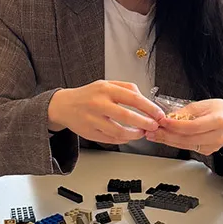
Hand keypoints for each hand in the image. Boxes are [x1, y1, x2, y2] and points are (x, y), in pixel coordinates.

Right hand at [47, 81, 164, 145]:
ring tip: (141, 132)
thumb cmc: (88, 95)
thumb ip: (126, 88)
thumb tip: (145, 98)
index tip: (159, 114)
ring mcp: (93, 120)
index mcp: (105, 89)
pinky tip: (128, 136)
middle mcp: (98, 104)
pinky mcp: (89, 133)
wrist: (64, 106)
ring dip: (135, 134)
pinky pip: (111, 139)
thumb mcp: (106, 84)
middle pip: (127, 116)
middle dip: (144, 123)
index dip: (149, 108)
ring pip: (119, 132)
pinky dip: (123, 139)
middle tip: (154, 126)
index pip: (133, 98)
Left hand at [154, 98, 222, 155]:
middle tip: (151, 131)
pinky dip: (175, 143)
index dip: (175, 125)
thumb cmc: (222, 110)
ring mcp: (212, 147)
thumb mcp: (205, 104)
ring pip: (185, 145)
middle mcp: (217, 137)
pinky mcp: (207, 152)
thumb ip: (186, 112)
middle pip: (187, 139)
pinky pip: (188, 148)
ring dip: (167, 140)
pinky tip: (165, 138)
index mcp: (218, 121)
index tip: (161, 121)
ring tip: (153, 135)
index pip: (193, 126)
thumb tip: (168, 118)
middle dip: (166, 135)